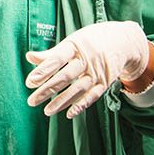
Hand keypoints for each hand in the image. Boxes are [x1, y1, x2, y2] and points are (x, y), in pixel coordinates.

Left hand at [25, 20, 151, 118]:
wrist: (125, 41)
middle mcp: (87, 59)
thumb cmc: (91, 40)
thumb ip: (52, 53)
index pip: (57, 59)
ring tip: (47, 111)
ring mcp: (97, 72)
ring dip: (62, 102)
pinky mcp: (105, 82)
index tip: (29, 82)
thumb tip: (29, 57)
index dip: (43, 70)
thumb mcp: (73, 41)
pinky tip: (69, 114)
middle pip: (66, 76)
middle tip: (32, 101)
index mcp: (76, 46)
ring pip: (78, 89)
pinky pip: (93, 96)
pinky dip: (81, 105)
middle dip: (48, 90)